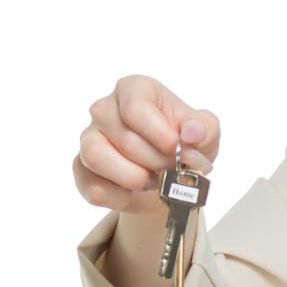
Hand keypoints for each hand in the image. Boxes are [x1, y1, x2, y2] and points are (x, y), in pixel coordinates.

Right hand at [73, 75, 219, 216]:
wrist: (167, 175)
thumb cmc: (182, 144)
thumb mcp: (204, 133)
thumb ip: (205, 128)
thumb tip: (193, 132)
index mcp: (134, 89)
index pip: (136, 108)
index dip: (160, 135)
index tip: (178, 150)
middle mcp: (105, 108)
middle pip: (124, 138)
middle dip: (156, 162)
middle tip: (172, 170)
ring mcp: (89, 137)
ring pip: (96, 156)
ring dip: (133, 178)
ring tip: (152, 180)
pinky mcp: (81, 167)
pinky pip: (93, 187)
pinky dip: (119, 197)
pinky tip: (133, 192)